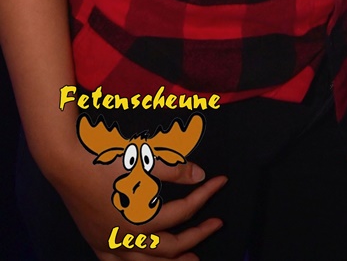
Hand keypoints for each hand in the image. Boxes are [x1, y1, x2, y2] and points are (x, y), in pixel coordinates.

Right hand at [44, 140, 225, 259]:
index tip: (220, 182)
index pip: (182, 212)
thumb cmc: (105, 158)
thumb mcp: (145, 158)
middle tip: (216, 225)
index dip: (204, 196)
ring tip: (190, 259)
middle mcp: (126, 237)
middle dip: (196, 237)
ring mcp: (108, 243)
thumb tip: (200, 174)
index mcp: (141, 218)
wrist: (66, 162)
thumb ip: (174, 168)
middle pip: (169, 246)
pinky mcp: (96, 241)